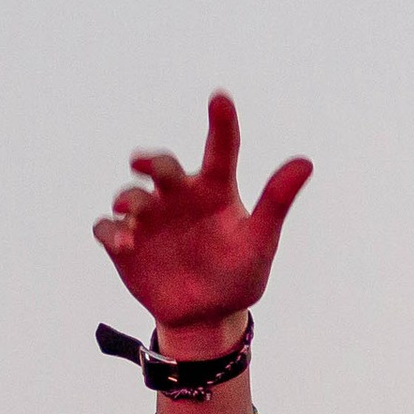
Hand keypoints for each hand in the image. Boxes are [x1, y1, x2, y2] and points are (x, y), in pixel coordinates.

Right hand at [93, 92, 310, 338]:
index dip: (222, 123)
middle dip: (152, 163)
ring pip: (131, 195)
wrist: (207, 316)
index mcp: (214, 190)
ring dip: (130, 200)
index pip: (220, 150)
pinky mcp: (125, 243)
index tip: (221, 98)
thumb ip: (276, 202)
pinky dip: (111, 231)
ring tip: (135, 213)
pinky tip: (124, 243)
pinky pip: (107, 228)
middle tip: (145, 166)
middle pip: (162, 167)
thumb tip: (305, 162)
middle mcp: (178, 196)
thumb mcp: (260, 241)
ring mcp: (149, 218)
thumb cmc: (238, 273)